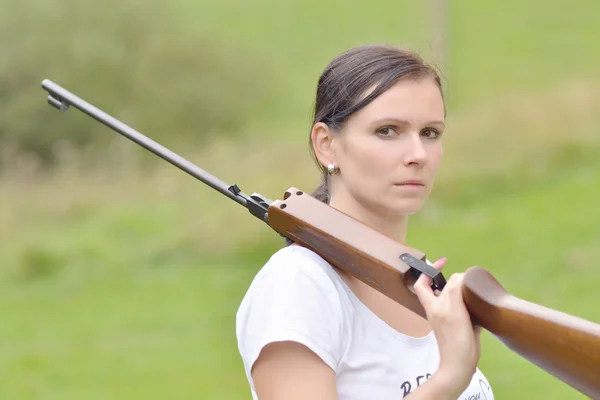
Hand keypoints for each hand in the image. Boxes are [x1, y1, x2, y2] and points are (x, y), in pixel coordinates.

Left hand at [413, 258, 481, 393]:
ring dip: (460, 290)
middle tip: (464, 276)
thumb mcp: (454, 311)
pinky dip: (469, 302)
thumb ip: (454, 291)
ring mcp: (448, 319)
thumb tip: (459, 276)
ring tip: (472, 287)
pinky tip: (479, 302)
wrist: (460, 364)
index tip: (443, 262)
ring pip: (451, 298)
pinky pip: (463, 308)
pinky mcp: (460, 326)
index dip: (428, 271)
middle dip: (449, 280)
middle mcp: (438, 310)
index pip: (422, 283)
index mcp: (433, 306)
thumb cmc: (455, 339)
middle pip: (439, 289)